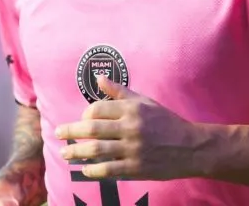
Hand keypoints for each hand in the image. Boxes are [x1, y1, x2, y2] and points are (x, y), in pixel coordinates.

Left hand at [55, 74, 208, 180]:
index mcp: (132, 109)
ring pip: (96, 150)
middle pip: (92, 129)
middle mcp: (131, 127)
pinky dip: (92, 170)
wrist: (190, 147)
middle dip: (71, 132)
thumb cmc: (166, 121)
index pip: (98, 109)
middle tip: (58, 133)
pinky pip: (108, 169)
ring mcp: (133, 149)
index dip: (85, 115)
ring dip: (76, 152)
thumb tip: (98, 78)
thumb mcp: (145, 102)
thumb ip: (120, 91)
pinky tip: (85, 169)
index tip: (81, 120)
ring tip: (65, 154)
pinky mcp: (136, 168)